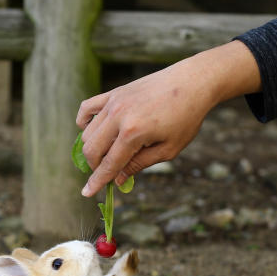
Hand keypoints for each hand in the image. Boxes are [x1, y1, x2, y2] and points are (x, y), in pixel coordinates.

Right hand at [76, 41, 260, 196]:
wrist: (192, 82)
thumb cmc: (185, 118)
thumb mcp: (168, 149)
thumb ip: (140, 164)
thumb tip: (118, 179)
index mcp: (133, 133)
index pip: (109, 164)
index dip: (97, 182)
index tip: (87, 193)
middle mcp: (118, 116)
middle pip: (92, 149)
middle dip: (95, 166)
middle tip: (106, 173)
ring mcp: (114, 102)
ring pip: (88, 132)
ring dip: (92, 149)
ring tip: (107, 155)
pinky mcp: (114, 92)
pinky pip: (87, 108)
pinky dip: (84, 122)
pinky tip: (90, 131)